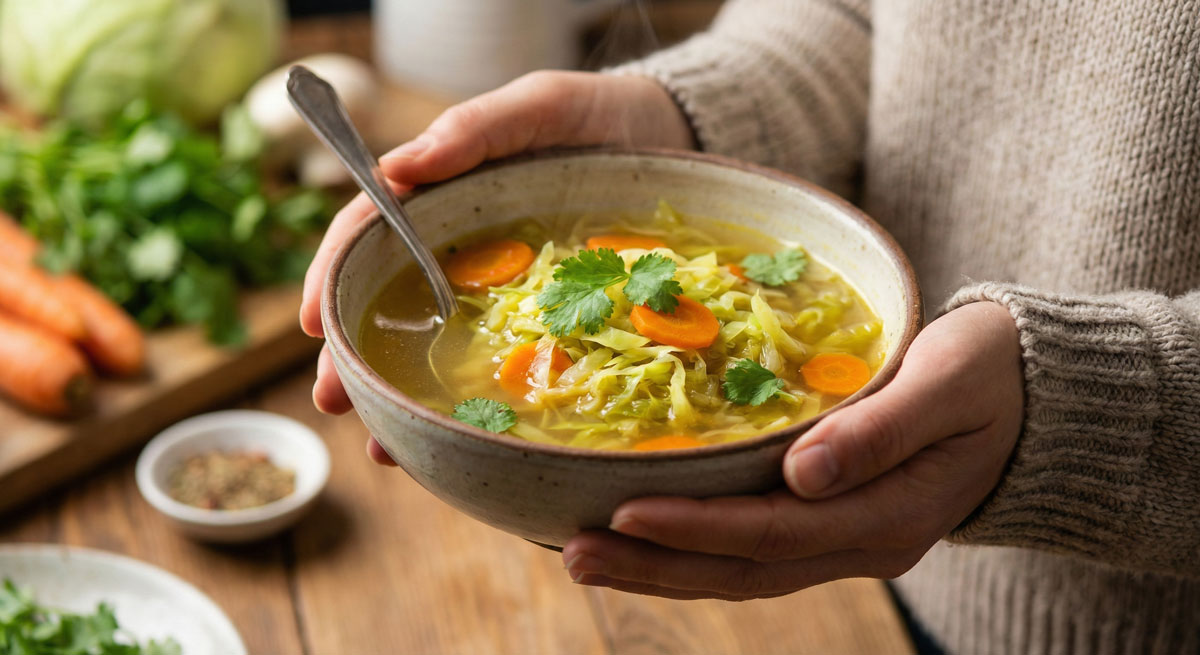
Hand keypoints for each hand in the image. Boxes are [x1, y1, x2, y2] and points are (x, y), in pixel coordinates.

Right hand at [299, 71, 695, 451]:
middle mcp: (457, 248)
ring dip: (399, 394)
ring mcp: (497, 287)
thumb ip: (474, 132)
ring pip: (433, 343)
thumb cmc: (592, 117)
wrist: (668, 139)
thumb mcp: (536, 107)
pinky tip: (452, 438)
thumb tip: (396, 170)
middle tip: (332, 402)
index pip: (367, 235)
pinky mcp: (540, 316)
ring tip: (381, 446)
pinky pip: (498, 360)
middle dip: (351, 354)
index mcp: (439, 196)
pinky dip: (471, 401)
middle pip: (386, 300)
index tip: (311, 322)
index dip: (332, 276)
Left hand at [562, 302, 1023, 599]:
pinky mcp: (832, 524)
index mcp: (891, 514)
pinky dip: (691, 549)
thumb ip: (881, 430)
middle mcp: (863, 543)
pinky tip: (637, 536)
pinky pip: (752, 550)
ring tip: (581, 552)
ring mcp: (847, 541)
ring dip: (661, 568)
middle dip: (656, 565)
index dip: (699, 526)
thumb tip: (803, 474)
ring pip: (742, 571)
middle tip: (573, 551)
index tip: (625, 511)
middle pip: (745, 569)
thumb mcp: (950, 383)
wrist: (1033, 396)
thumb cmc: (993, 372)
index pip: (777, 533)